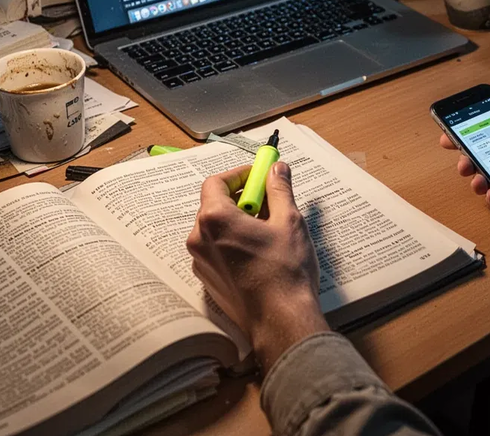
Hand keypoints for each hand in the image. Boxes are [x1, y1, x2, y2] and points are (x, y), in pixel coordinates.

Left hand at [186, 161, 328, 371]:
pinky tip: (260, 252)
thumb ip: (279, 190)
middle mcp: (200, 239)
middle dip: (241, 198)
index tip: (259, 176)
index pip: (217, 182)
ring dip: (238, 221)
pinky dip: (234, 242)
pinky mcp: (208, 279)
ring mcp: (201, 262)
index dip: (239, 175)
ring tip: (268, 229)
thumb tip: (277, 170)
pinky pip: (217, 250)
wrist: (280, 320)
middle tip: (269, 201)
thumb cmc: (284, 272)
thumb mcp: (289, 221)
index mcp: (215, 219)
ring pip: (216, 229)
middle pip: (214, 205)